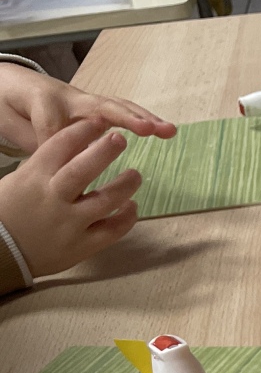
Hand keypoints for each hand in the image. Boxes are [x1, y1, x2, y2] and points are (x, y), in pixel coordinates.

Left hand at [0, 65, 173, 152]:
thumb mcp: (16, 125)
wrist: (16, 87)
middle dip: (125, 117)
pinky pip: (123, 111)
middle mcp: (70, 99)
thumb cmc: (17, 107)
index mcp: (43, 102)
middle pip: (100, 107)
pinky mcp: (99, 108)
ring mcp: (87, 101)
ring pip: (117, 108)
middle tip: (148, 130)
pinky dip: (145, 120)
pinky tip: (164, 130)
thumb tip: (57, 161)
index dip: (60, 140)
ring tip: (167, 130)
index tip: (64, 162)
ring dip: (144, 119)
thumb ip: (36, 142)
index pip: (54, 123)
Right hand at [0, 118, 140, 277]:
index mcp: (34, 176)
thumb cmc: (10, 211)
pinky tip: (132, 206)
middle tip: (121, 138)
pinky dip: (126, 218)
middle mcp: (54, 197)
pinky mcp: (83, 245)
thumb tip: (76, 147)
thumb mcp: (20, 180)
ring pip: (106, 201)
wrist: (1, 250)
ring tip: (135, 175)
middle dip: (105, 151)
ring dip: (125, 185)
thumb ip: (45, 166)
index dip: (82, 131)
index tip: (99, 121)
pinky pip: (112, 230)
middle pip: (84, 169)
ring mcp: (70, 222)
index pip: (60, 145)